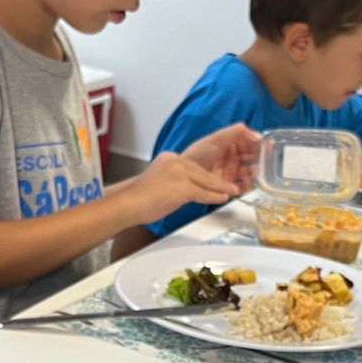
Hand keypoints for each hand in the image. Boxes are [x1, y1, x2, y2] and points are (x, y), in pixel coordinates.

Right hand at [128, 151, 243, 224]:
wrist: (128, 203)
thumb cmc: (140, 198)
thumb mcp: (159, 181)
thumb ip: (175, 180)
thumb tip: (188, 189)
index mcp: (170, 158)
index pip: (194, 166)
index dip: (207, 176)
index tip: (217, 181)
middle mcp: (175, 161)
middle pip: (202, 172)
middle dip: (217, 181)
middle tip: (230, 186)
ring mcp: (179, 173)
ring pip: (205, 181)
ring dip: (221, 188)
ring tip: (232, 192)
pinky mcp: (182, 187)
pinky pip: (203, 193)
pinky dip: (215, 197)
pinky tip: (223, 198)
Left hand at [181, 123, 259, 194]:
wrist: (185, 174)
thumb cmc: (199, 154)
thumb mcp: (218, 139)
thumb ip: (237, 132)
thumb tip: (258, 135)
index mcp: (231, 145)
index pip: (250, 144)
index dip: (258, 145)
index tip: (266, 147)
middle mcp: (233, 159)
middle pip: (252, 159)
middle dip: (258, 160)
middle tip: (262, 161)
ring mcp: (231, 174)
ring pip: (249, 173)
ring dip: (254, 173)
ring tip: (252, 173)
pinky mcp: (229, 187)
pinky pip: (243, 187)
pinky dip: (247, 186)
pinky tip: (246, 183)